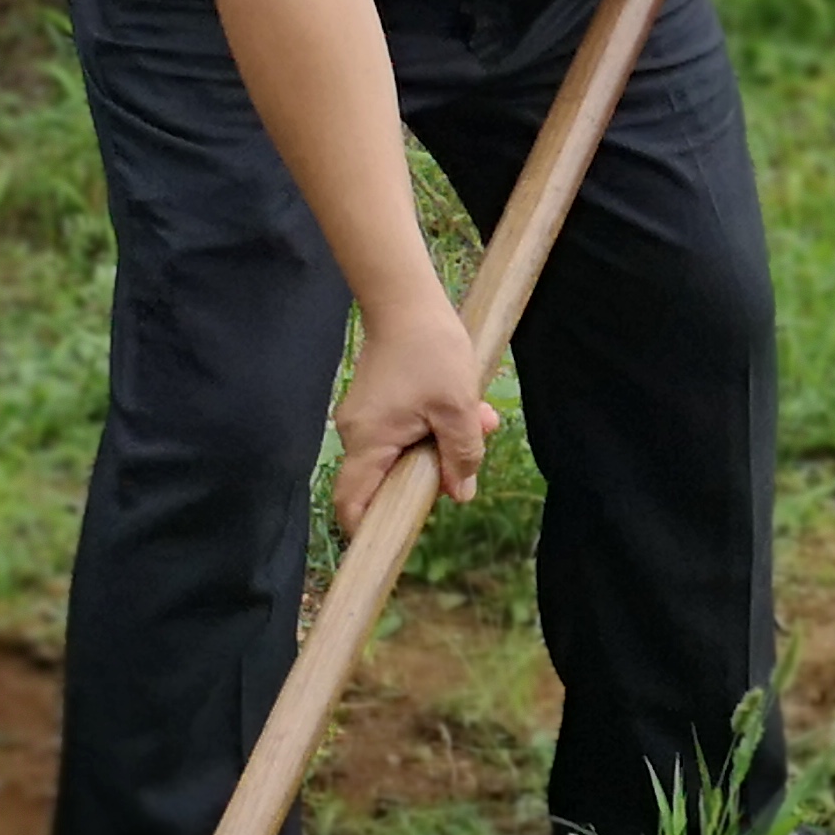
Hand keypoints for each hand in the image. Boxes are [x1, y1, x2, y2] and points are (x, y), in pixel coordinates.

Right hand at [332, 292, 499, 536]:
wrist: (408, 299)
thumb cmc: (430, 350)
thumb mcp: (458, 406)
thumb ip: (461, 454)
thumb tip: (460, 495)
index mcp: (369, 442)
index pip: (353, 503)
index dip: (370, 529)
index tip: (402, 535)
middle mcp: (357, 434)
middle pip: (386, 480)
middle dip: (431, 475)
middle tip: (469, 458)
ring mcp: (366, 418)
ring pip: (403, 451)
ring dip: (442, 444)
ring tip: (481, 420)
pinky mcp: (378, 403)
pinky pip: (405, 430)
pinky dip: (434, 425)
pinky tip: (467, 406)